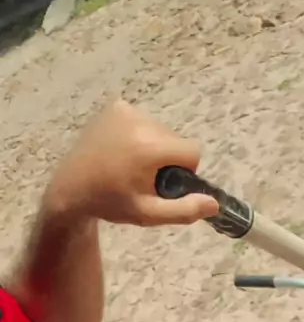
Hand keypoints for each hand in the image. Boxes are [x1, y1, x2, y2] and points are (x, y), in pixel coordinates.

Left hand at [45, 100, 218, 226]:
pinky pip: (144, 121)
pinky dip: (140, 135)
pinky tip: (122, 151)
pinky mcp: (116, 107)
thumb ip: (183, 211)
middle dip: (168, 159)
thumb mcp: (148, 214)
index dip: (185, 171)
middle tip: (143, 178)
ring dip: (155, 147)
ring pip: (162, 130)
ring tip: (130, 165)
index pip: (192, 151)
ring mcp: (126, 111)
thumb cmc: (111, 204)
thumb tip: (214, 204)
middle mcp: (140, 122)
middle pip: (177, 140)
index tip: (164, 184)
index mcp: (149, 148)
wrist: (71, 188)